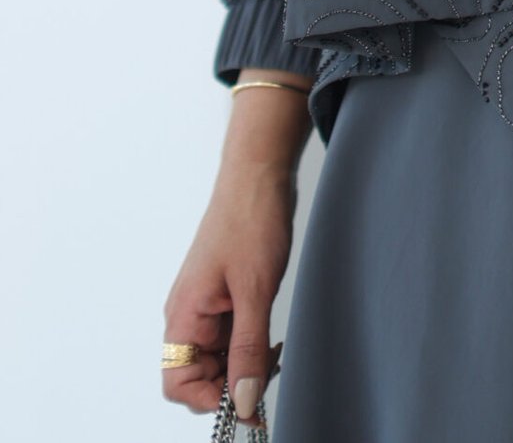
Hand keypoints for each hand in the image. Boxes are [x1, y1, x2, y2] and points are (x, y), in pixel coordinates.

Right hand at [162, 77, 311, 422]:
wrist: (260, 172)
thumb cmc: (250, 219)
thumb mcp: (254, 292)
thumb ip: (248, 349)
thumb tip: (243, 401)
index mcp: (183, 315)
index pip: (178, 382)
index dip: (210, 398)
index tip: (247, 397)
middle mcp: (187, 314)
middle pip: (199, 374)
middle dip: (232, 380)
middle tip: (269, 370)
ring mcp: (205, 304)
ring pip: (217, 356)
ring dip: (244, 361)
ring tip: (274, 350)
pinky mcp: (223, 294)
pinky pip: (229, 334)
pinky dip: (249, 342)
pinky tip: (270, 333)